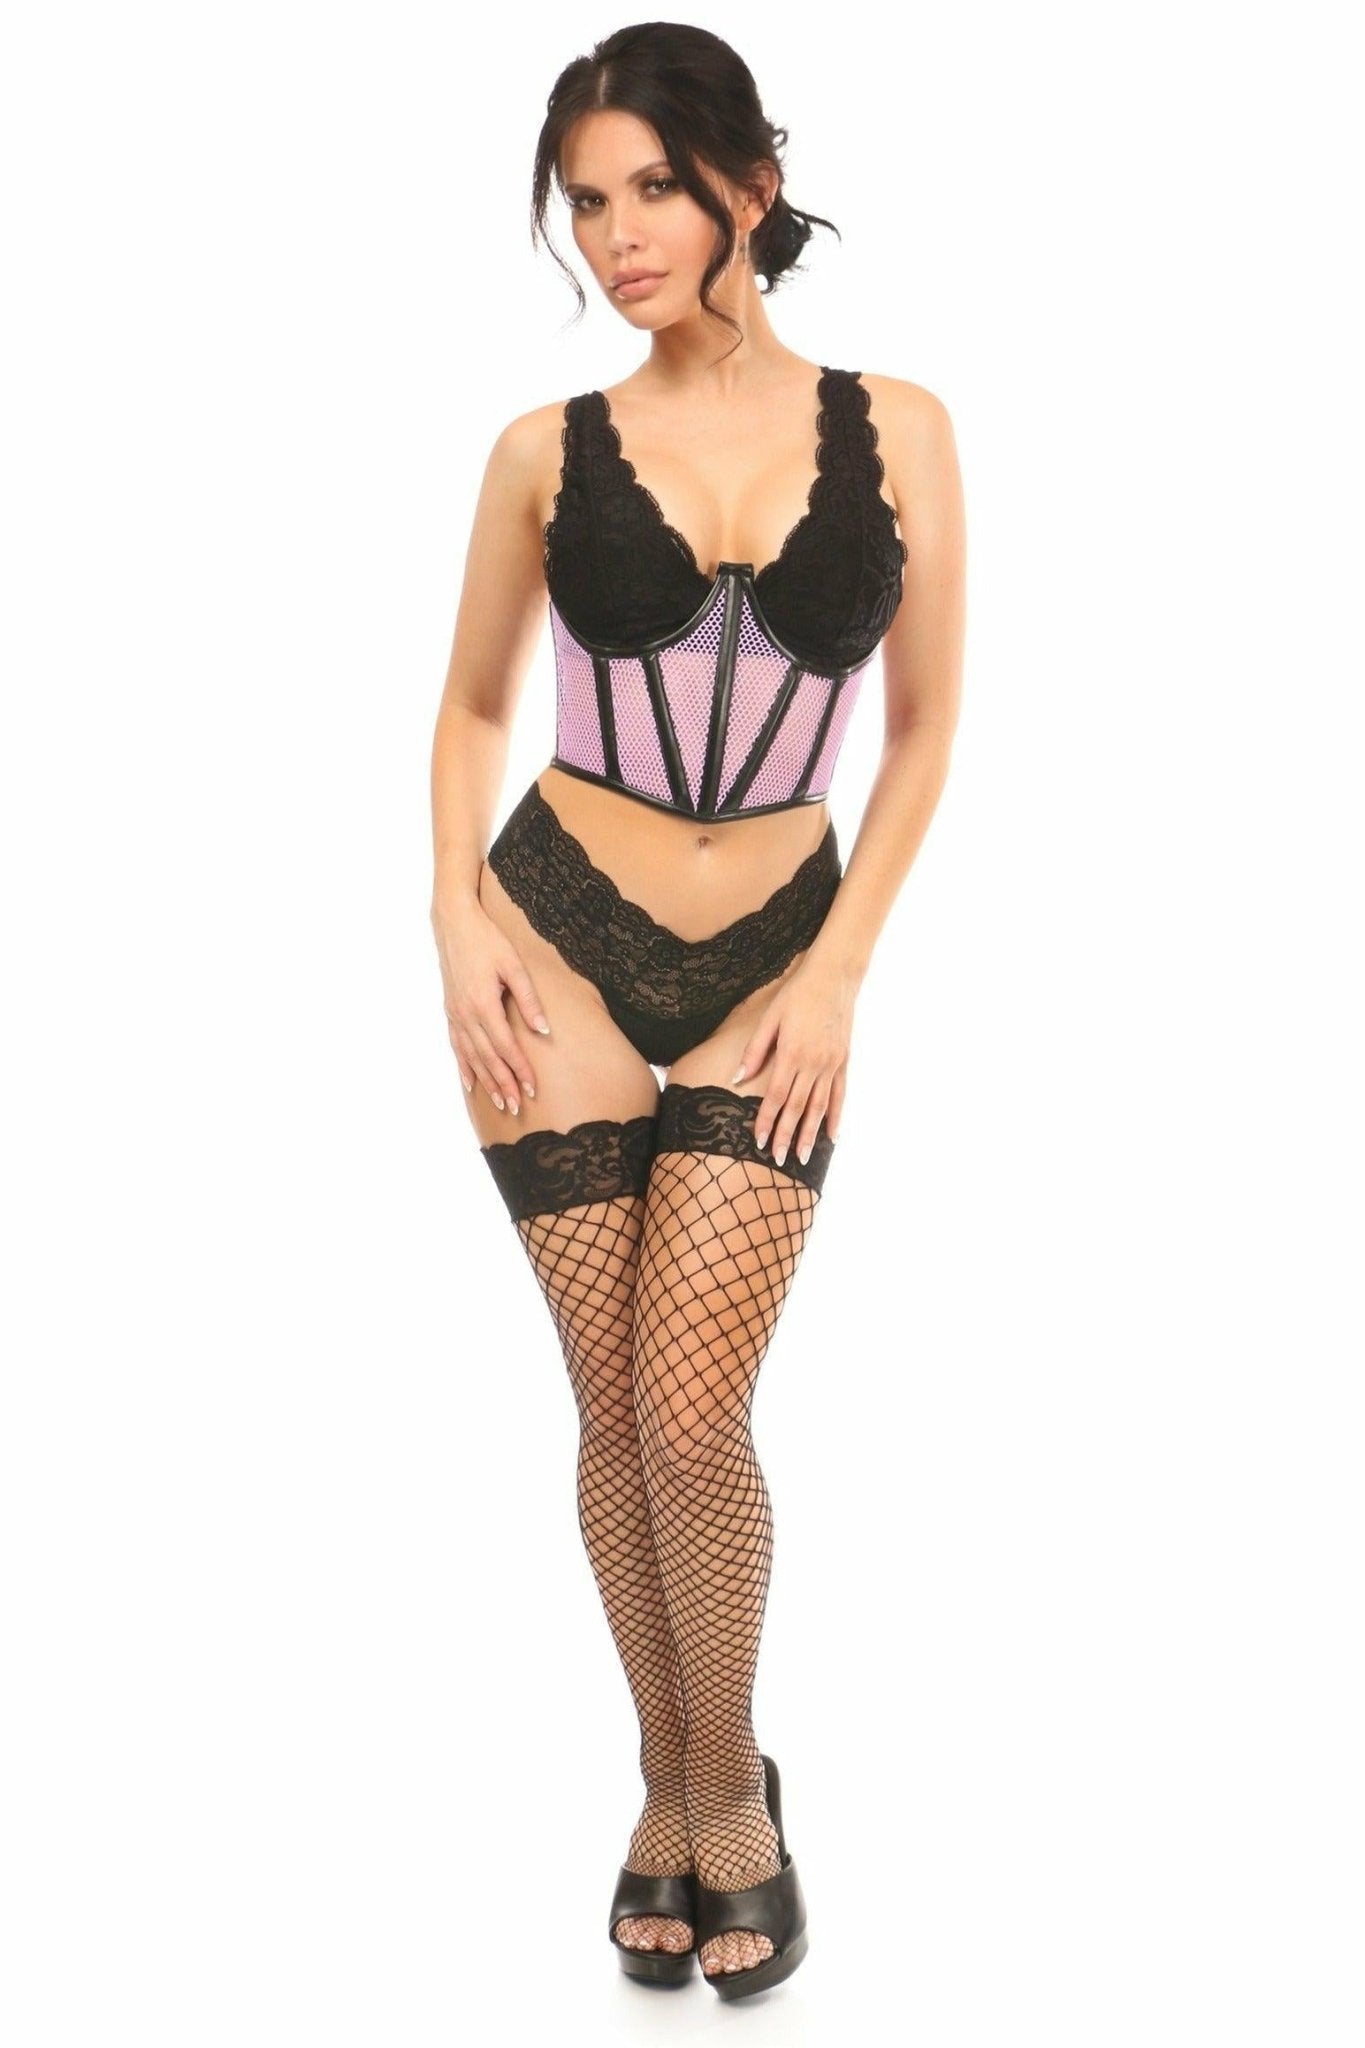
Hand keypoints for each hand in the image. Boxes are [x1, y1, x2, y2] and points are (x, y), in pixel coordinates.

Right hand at [430, 895, 550, 1115]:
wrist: (454, 923)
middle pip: (488, 1058)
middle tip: (518, 1106)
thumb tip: (544, 1030)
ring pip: (472, 1057)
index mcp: (484, 1004)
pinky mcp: (450, 1011)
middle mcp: (466, 1014)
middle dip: (504, 1083)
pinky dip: (464, 1067)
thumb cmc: (488, 941)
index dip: (520, 1069)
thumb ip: (528, 999)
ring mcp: (455, 1014)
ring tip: (500, 1102)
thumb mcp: (514, 966)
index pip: (506, 1046)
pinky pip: (457, 1046)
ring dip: (487, 1081)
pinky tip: (471, 1084)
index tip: (532, 1088)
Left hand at [728, 958, 856, 1165]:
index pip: (776, 1096)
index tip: (758, 1142)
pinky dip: (836, 1117)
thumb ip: (754, 1050)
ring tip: (803, 1158)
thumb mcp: (770, 1018)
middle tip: (777, 1160)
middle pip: (798, 1108)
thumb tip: (736, 1079)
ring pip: (820, 1107)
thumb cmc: (797, 994)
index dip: (767, 1121)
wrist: (834, 977)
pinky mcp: (843, 1061)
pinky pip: (840, 1095)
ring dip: (810, 1135)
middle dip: (786, 1136)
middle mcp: (813, 1063)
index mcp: (792, 1053)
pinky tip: (833, 1137)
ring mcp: (831, 1064)